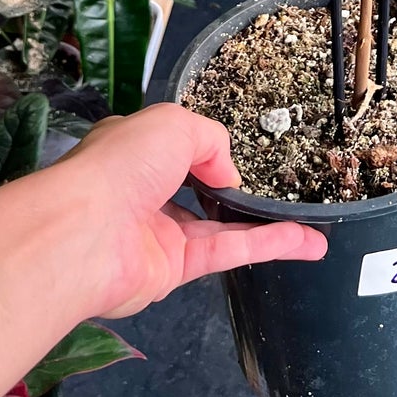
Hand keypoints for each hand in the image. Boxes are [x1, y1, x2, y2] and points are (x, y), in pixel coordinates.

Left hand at [57, 104, 326, 318]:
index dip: (204, 148)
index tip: (239, 149)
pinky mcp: (174, 271)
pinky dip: (268, 245)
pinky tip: (306, 242)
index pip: (174, 148)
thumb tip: (229, 176)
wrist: (83, 235)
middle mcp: (145, 192)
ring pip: (221, 227)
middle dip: (233, 190)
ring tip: (313, 222)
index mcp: (135, 151)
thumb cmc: (122, 165)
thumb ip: (212, 141)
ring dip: (267, 224)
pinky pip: (228, 253)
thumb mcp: (174, 125)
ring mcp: (159, 234)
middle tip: (281, 188)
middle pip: (197, 190)